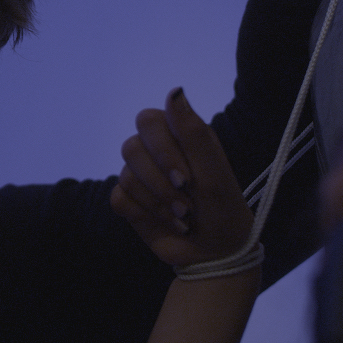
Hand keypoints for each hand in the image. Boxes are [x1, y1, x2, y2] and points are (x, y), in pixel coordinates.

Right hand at [111, 88, 253, 267]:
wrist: (217, 252)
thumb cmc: (223, 208)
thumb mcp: (213, 171)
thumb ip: (193, 131)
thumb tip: (174, 90)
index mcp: (178, 134)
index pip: (148, 120)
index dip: (162, 149)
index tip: (187, 177)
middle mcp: (155, 150)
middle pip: (131, 147)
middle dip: (159, 180)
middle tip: (186, 201)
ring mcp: (139, 175)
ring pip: (125, 175)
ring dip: (158, 202)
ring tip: (183, 216)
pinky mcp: (129, 201)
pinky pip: (119, 198)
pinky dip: (145, 214)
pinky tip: (168, 222)